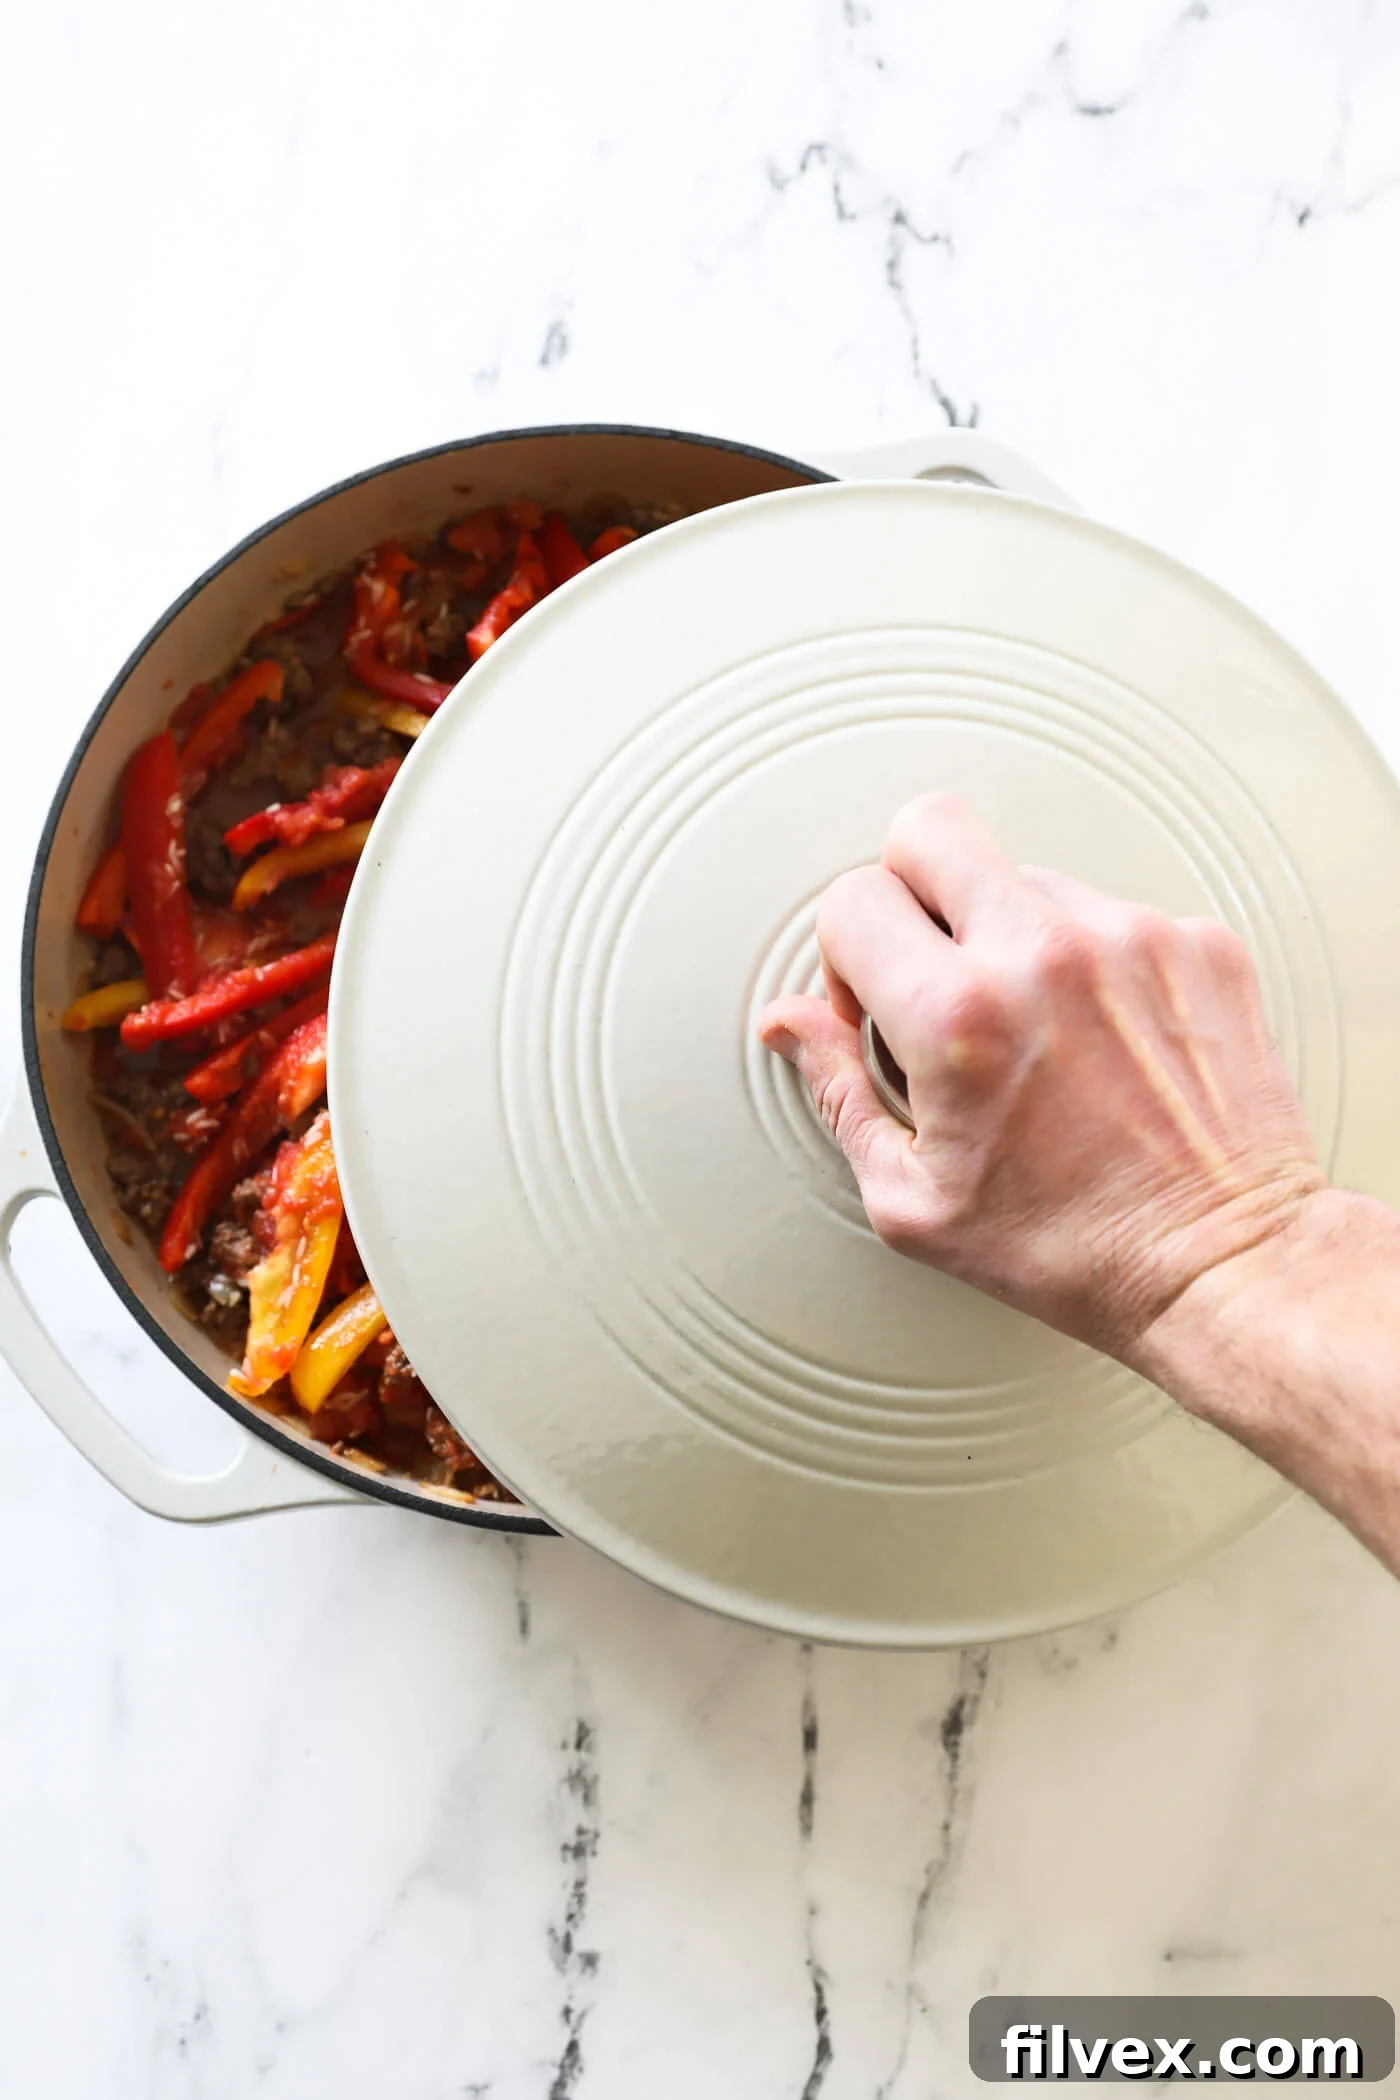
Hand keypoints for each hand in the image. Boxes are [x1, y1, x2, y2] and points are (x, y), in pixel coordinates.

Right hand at [757, 795, 1325, 1368]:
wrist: (1225, 1264)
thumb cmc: (1076, 1252)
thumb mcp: (914, 1199)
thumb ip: (837, 1091)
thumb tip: (791, 1024)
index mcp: (959, 1016)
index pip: (852, 899)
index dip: (843, 960)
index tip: (871, 1009)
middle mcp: (1046, 955)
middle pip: (930, 828)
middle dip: (907, 888)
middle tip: (926, 965)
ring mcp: (1131, 938)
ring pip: (1025, 877)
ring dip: (1007, 937)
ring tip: (1032, 1033)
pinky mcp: (1197, 944)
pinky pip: (1109, 912)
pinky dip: (1091, 962)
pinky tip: (1098, 1039)